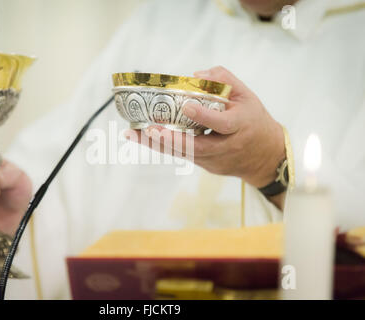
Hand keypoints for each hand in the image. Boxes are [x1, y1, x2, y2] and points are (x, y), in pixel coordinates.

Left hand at [127, 66, 285, 206]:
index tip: (186, 105)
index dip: (204, 116)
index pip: (222, 124)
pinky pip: (181, 155)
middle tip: (149, 129)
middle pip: (196, 147)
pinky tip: (141, 138)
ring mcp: (214, 160)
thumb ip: (224, 80)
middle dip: (170, 139)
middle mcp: (226, 147)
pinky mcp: (205, 165)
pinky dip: (161, 146)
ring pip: (183, 153)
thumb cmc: (254, 121)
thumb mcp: (247, 96)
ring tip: (132, 133)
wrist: (265, 156)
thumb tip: (195, 75)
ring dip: (156, 144)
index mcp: (241, 126)